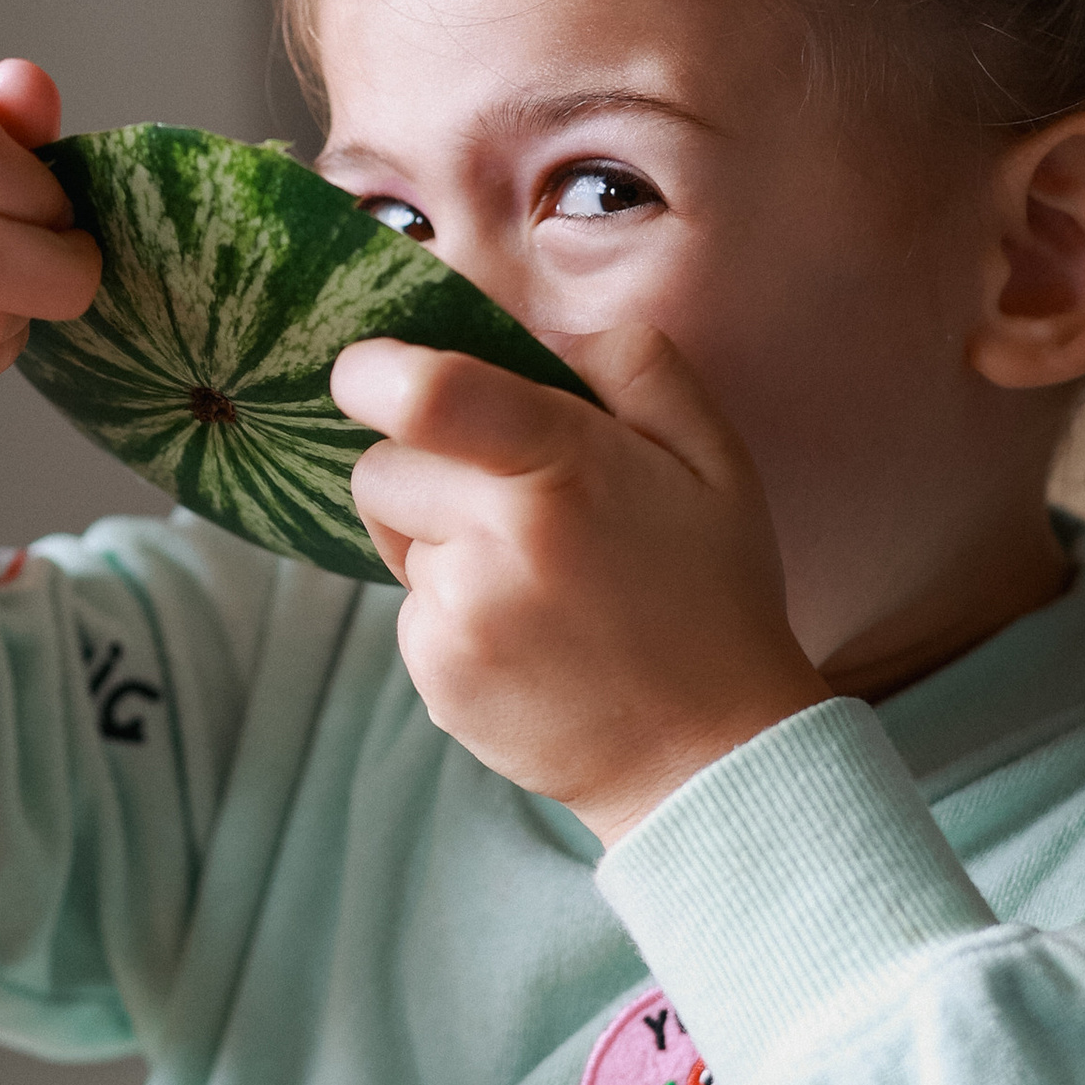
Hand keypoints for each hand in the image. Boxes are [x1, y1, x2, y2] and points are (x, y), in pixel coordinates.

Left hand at [331, 323, 828, 841]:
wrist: (707, 757)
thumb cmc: (711, 593)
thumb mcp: (714, 459)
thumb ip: (637, 368)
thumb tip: (546, 327)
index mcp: (562, 470)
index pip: (424, 394)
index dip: (375, 372)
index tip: (371, 373)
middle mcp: (497, 543)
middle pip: (382, 466)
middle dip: (424, 467)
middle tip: (510, 503)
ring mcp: (460, 619)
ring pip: (396, 540)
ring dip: (440, 542)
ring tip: (535, 582)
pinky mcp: (436, 678)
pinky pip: (410, 611)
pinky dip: (451, 613)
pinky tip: (527, 638)